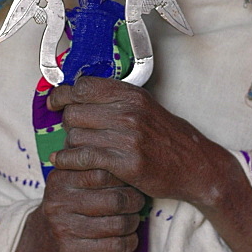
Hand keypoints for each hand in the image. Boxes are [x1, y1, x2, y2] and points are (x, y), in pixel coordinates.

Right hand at [14, 165, 144, 251]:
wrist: (40, 240)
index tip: (131, 181)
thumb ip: (89, 164)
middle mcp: (59, 202)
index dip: (125, 177)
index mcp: (60, 179)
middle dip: (134, 201)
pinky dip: (129, 242)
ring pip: (118, 224)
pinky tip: (128, 238)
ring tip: (132, 220)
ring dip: (133, 222)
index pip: (103, 172)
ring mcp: (64, 229)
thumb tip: (125, 153)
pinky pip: (114, 247)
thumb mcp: (68, 178)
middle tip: (138, 202)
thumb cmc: (66, 204)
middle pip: (115, 199)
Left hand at [48, 76, 251, 251]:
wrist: (195, 166)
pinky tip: (63, 162)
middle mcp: (129, 112)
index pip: (83, 86)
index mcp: (131, 94)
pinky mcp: (127, 163)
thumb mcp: (145, 107)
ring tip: (75, 149)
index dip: (63, 94)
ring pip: (76, 135)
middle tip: (72, 130)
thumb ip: (115, 99)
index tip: (55, 102)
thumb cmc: (167, 137)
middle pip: (74, 111)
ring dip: (70, 144)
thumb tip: (78, 92)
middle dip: (67, 122)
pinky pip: (84, 157)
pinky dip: (68, 160)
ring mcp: (128, 137)